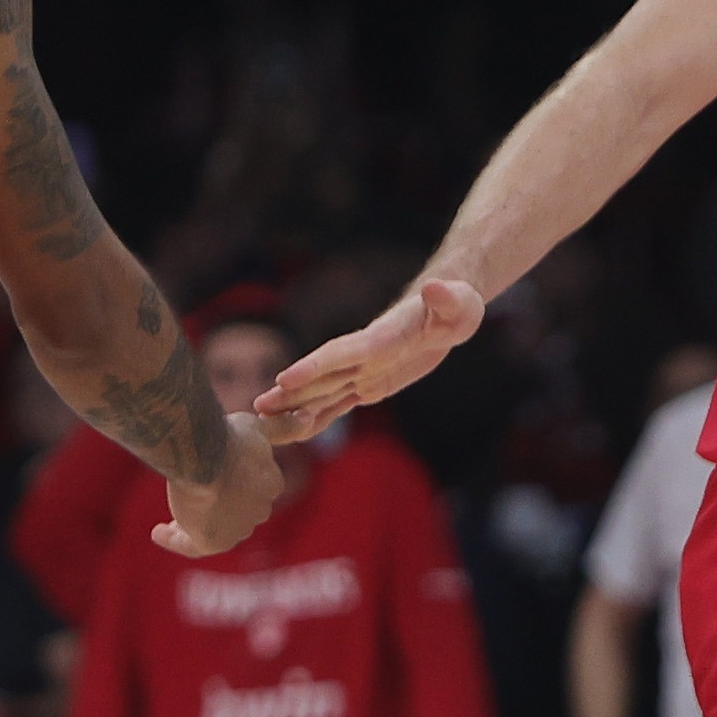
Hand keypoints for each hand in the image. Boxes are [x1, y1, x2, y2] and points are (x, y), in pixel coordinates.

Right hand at [153, 411, 284, 557]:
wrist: (202, 452)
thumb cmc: (226, 435)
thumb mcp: (257, 426)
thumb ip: (282, 427)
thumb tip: (309, 417)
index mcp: (270, 484)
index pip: (252, 490)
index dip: (234, 485)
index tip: (216, 481)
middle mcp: (259, 511)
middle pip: (234, 513)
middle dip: (217, 508)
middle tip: (192, 499)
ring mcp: (237, 529)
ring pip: (213, 529)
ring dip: (194, 524)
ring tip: (172, 516)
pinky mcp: (212, 542)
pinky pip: (190, 545)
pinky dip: (175, 540)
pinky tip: (158, 531)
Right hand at [256, 280, 484, 443]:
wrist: (448, 308)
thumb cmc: (457, 304)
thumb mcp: (459, 303)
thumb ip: (445, 299)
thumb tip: (434, 286)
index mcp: (383, 337)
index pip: (343, 352)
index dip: (314, 366)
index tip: (284, 378)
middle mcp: (366, 354)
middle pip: (322, 375)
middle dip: (290, 390)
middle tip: (256, 407)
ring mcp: (365, 369)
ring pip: (325, 391)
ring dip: (295, 405)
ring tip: (262, 419)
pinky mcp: (371, 383)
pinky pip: (341, 402)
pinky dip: (319, 416)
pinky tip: (298, 430)